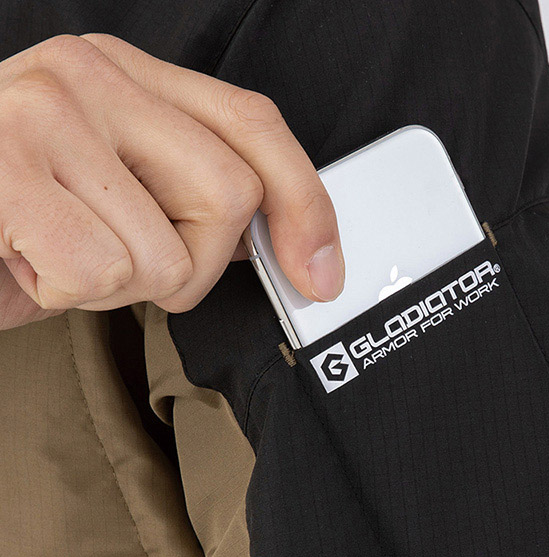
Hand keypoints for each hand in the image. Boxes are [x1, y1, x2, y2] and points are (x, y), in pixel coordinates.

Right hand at [0, 34, 345, 330]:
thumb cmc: (19, 219)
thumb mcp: (117, 194)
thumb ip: (193, 196)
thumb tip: (286, 243)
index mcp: (126, 75)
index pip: (254, 125)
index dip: (306, 203)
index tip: (320, 270)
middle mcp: (87, 75)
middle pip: (230, 196)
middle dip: (190, 264)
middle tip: (124, 259)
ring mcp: (43, 113)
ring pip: (166, 253)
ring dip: (119, 286)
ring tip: (61, 254)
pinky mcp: (2, 169)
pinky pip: (101, 272)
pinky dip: (66, 293)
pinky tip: (29, 262)